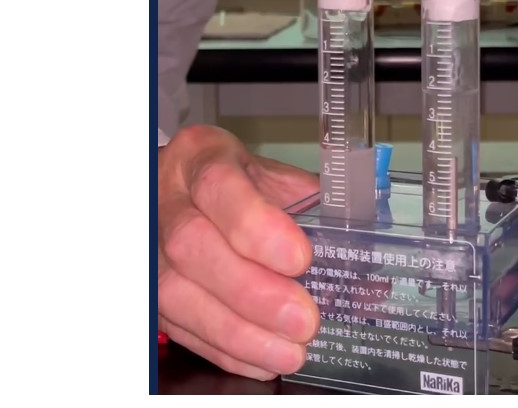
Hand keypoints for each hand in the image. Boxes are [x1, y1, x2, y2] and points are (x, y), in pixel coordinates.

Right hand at [157, 124, 320, 380]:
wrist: (185, 193)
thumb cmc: (239, 187)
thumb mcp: (274, 179)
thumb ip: (318, 213)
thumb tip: (368, 273)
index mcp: (201, 157)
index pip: (219, 186)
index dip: (257, 227)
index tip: (300, 259)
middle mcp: (166, 199)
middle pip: (193, 246)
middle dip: (252, 291)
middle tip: (303, 320)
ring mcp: (148, 247)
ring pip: (178, 293)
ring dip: (238, 331)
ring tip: (289, 351)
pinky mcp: (149, 291)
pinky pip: (178, 325)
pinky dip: (223, 349)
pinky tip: (261, 359)